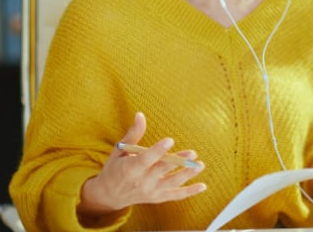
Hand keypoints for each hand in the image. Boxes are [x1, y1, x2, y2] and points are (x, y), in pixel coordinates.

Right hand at [77, 112, 206, 217]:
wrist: (110, 194)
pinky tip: (202, 185)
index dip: (158, 150)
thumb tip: (140, 115)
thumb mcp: (120, 150)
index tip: (170, 140)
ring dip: (186, 175)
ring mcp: (151, 192)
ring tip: (199, 165)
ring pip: (171, 183)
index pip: (146, 159)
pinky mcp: (158, 198)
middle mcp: (141, 181)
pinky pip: (176, 196)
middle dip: (177, 162)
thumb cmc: (115, 168)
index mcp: (130, 168)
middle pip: (162, 171)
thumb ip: (133, 134)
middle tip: (192, 153)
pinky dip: (189, 192)